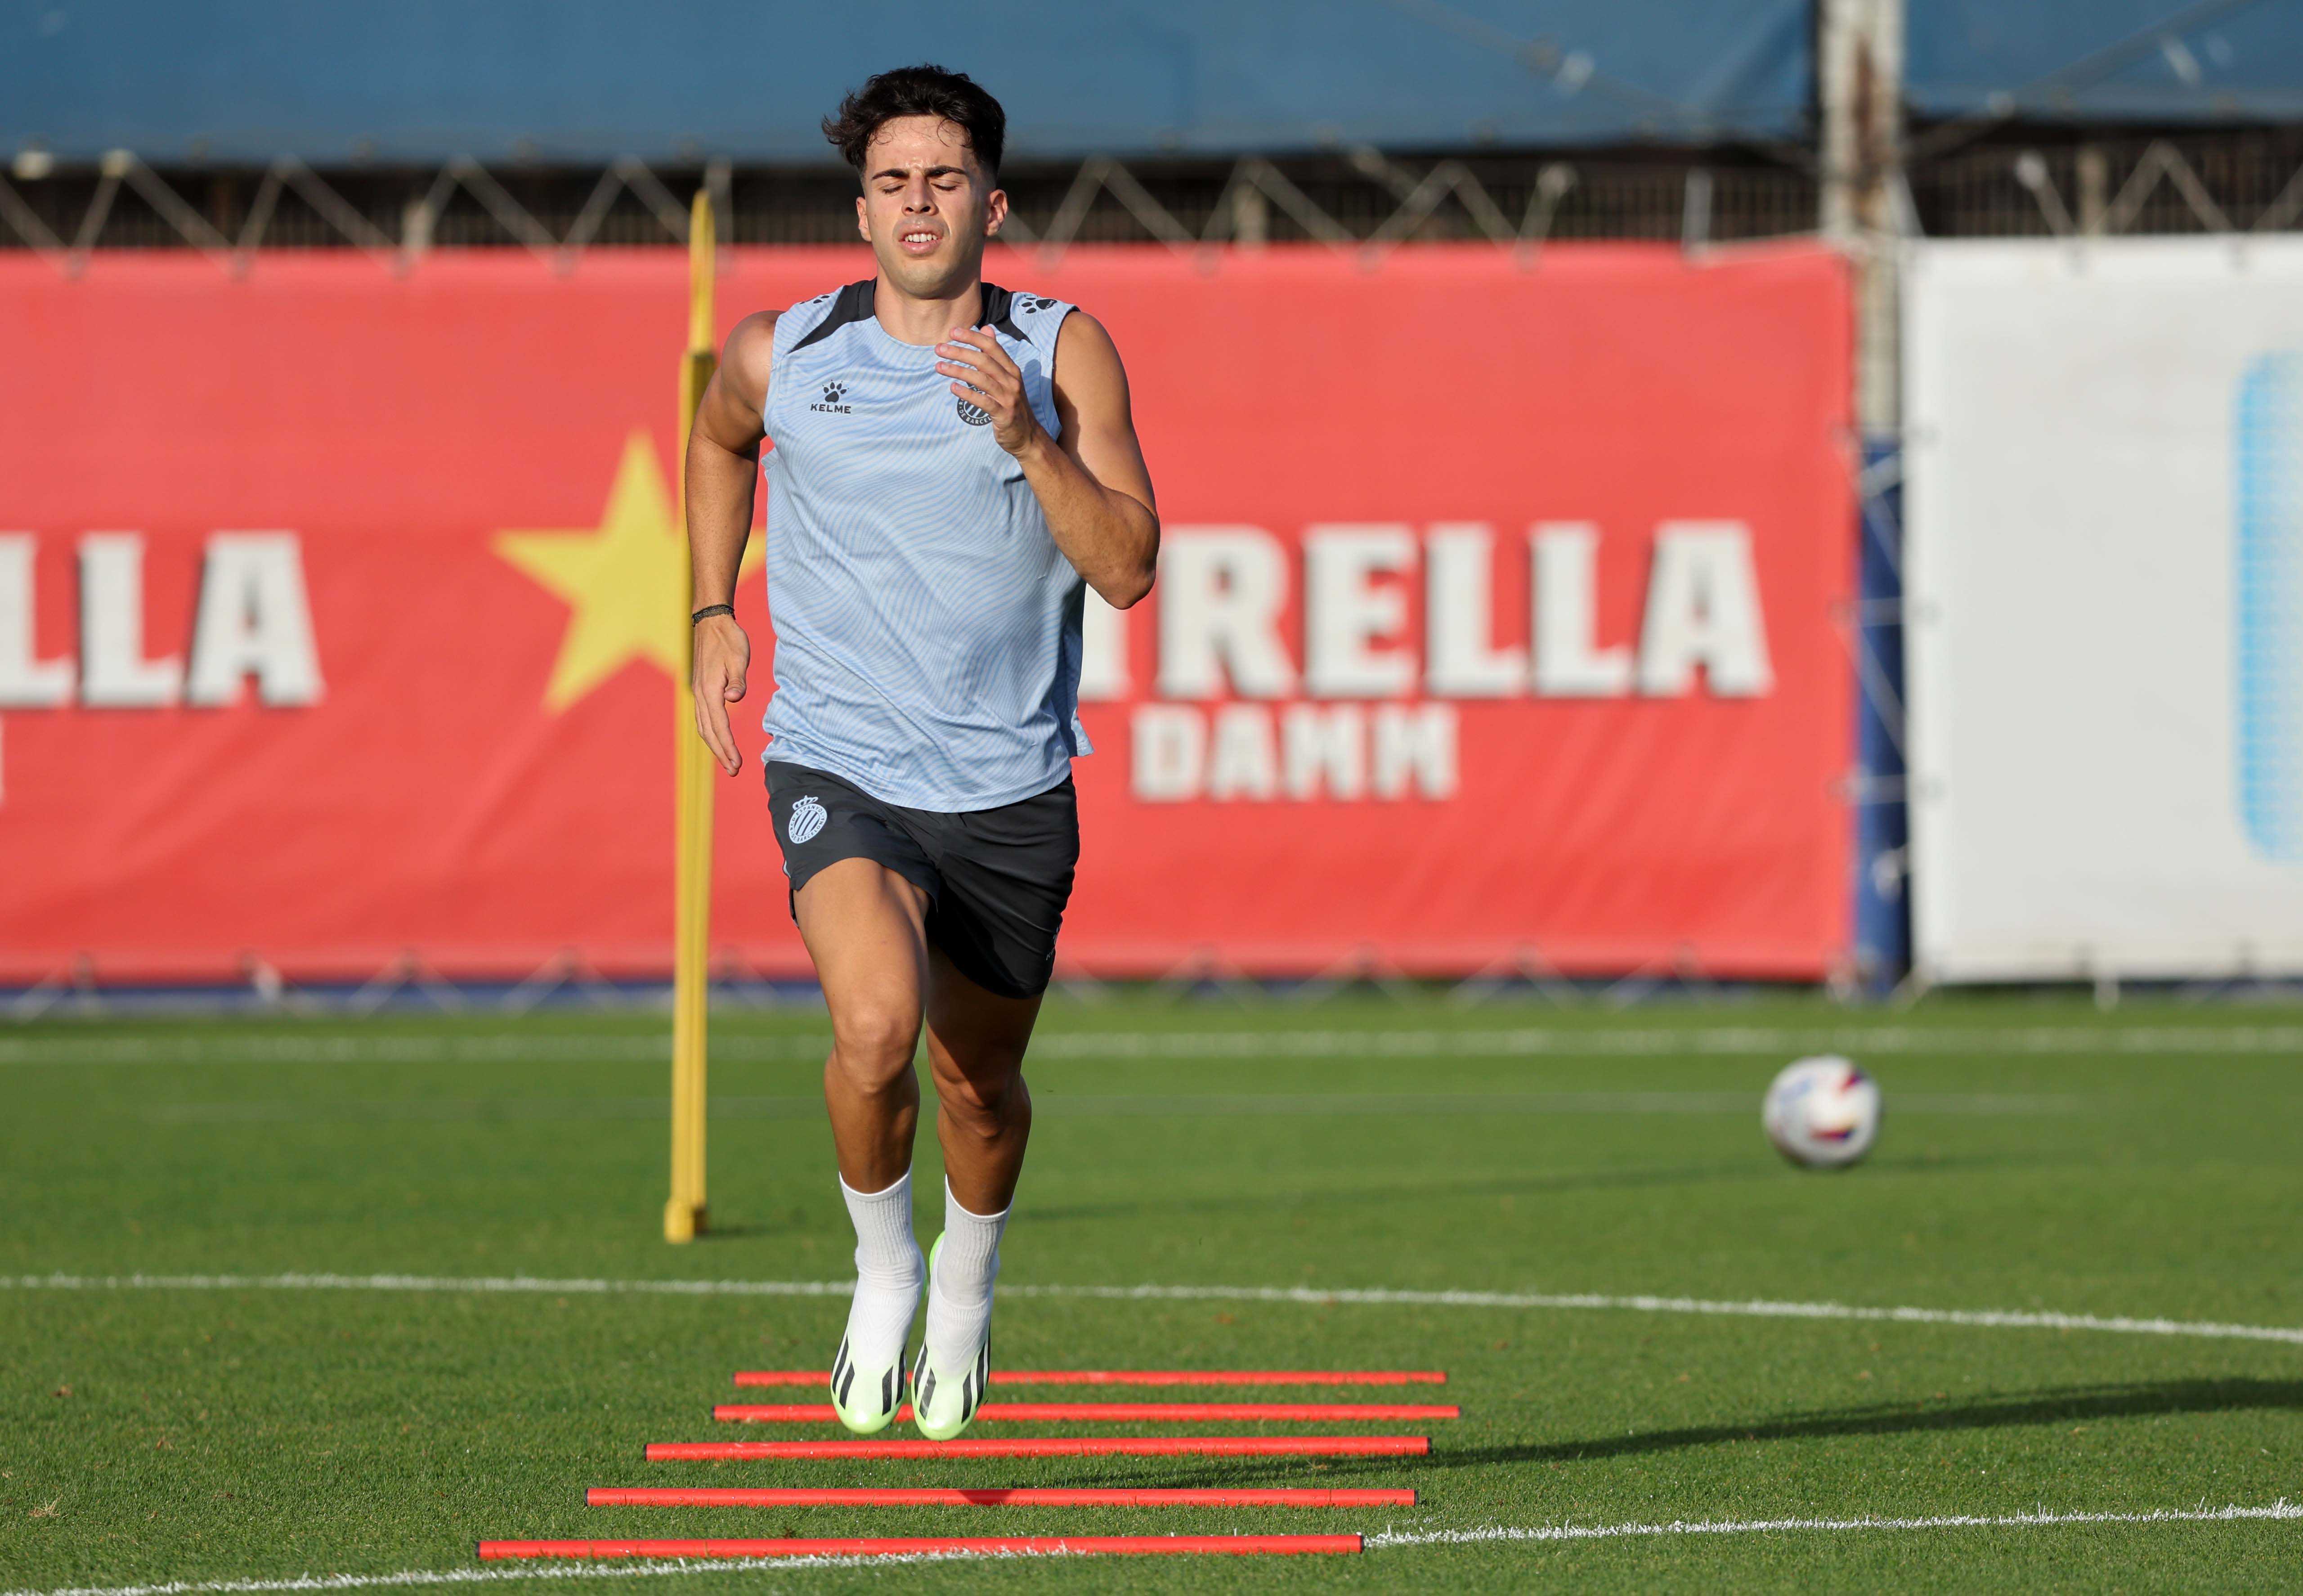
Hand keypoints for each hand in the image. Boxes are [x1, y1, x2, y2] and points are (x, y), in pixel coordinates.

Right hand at [690, 614, 750, 775]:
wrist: (711, 622)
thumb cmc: (729, 639)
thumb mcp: (739, 656)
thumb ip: (738, 679)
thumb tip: (734, 698)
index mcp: (710, 689)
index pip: (719, 725)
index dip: (728, 746)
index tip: (737, 763)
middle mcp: (700, 694)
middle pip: (709, 731)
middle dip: (721, 753)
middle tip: (734, 771)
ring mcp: (698, 692)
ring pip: (703, 726)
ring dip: (714, 746)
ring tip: (727, 762)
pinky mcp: (700, 689)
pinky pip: (703, 718)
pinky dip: (710, 733)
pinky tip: (718, 739)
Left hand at [936, 326, 1042, 456]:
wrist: (1027, 435)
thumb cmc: (1011, 404)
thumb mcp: (1006, 377)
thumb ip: (995, 354)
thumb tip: (987, 329)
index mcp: (1011, 369)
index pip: (991, 347)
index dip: (972, 337)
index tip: (953, 332)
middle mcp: (1012, 381)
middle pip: (984, 360)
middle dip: (960, 352)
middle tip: (939, 349)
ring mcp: (1008, 398)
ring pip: (982, 379)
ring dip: (959, 371)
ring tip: (939, 366)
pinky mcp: (1004, 415)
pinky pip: (983, 402)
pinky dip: (967, 394)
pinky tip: (953, 388)